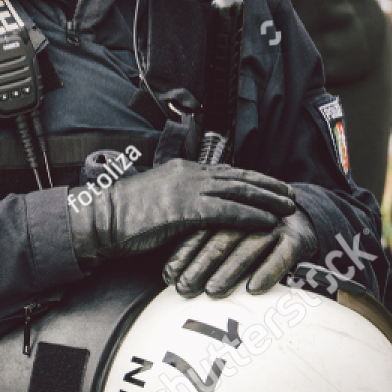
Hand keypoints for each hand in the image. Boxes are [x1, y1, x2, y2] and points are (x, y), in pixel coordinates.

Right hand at [68, 159, 295, 263]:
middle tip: (289, 193)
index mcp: (181, 170)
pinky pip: (227, 211)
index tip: (271, 184)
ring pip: (238, 191)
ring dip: (267, 199)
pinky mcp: (185, 209)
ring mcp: (187, 190)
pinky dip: (251, 215)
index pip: (225, 171)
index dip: (252, 177)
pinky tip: (268, 221)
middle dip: (267, 185)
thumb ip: (179, 199)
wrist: (101, 218)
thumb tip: (196, 211)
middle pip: (238, 176)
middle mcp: (188, 174)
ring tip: (288, 206)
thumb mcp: (155, 198)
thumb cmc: (123, 214)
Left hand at [164, 210, 315, 297]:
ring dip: (229, 271)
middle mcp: (249, 216)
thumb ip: (203, 243)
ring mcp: (274, 226)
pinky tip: (253, 289)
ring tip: (213, 292)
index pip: (201, 231)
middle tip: (185, 289)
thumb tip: (169, 273)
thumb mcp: (227, 229)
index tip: (168, 276)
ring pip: (248, 248)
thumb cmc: (253, 231)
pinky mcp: (297, 238)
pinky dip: (268, 272)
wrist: (301, 216)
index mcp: (228, 210)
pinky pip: (282, 256)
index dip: (184, 254)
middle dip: (200, 266)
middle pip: (221, 240)